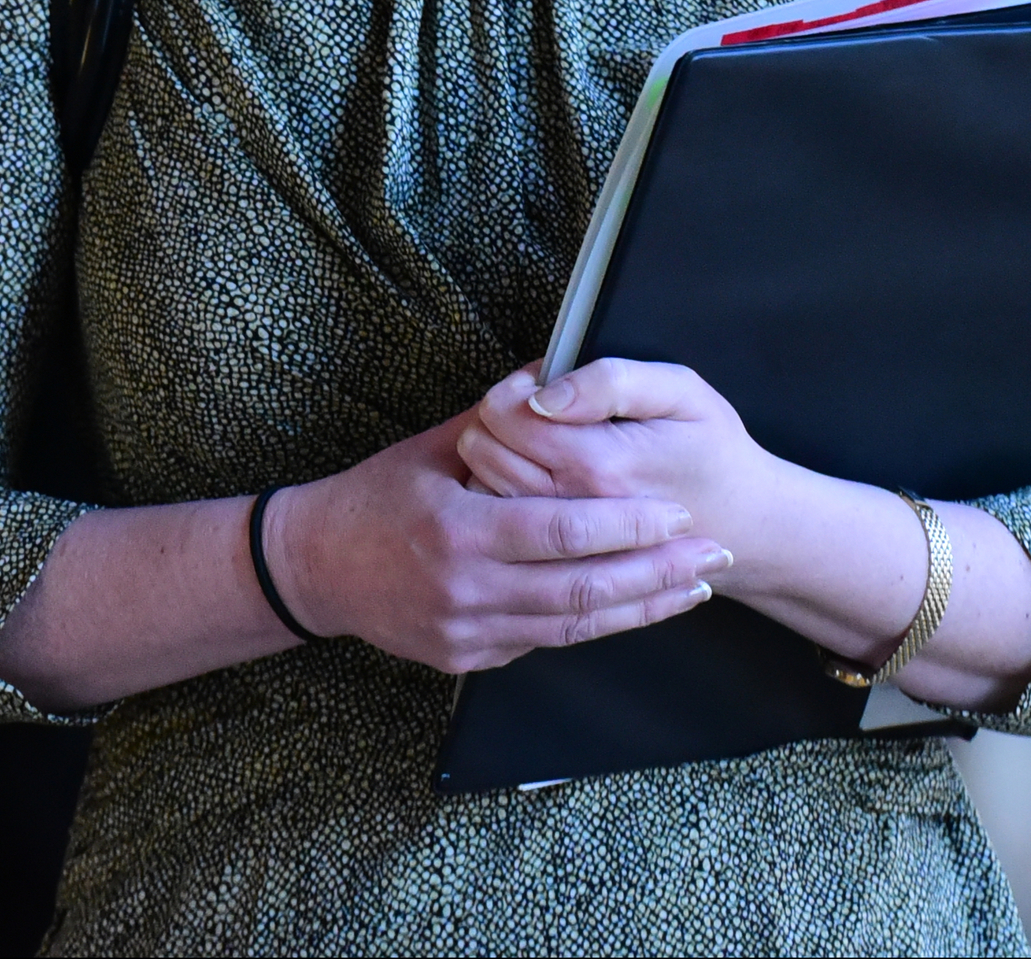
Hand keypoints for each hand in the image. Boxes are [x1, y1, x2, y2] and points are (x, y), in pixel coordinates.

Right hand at [262, 405, 728, 673]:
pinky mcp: (469, 659)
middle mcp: (467, 590)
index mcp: (460, 530)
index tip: (679, 514)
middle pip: (583, 590)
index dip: (629, 527)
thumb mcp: (433, 445)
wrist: (316, 570)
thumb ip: (499, 416)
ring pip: (574, 626)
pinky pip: (546, 641)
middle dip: (658, 573)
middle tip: (713, 555)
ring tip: (695, 586)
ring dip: (641, 607)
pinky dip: (596, 624)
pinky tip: (638, 605)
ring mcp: (468, 633)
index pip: (564, 532)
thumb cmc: (377, 496)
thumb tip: (552, 371)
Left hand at [458, 359, 792, 583]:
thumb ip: (611, 382)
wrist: (744, 529)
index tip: (538, 385)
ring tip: (536, 444)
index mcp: (598, 463)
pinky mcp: (559, 562)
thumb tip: (544, 394)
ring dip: (495, 456)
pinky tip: (535, 481)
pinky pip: (501, 523)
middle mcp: (570, 509)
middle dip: (497, 419)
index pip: (506, 416)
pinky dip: (503, 495)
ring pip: (483, 487)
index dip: (512, 387)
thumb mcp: (682, 392)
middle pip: (483, 450)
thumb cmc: (713, 455)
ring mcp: (561, 544)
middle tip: (535, 411)